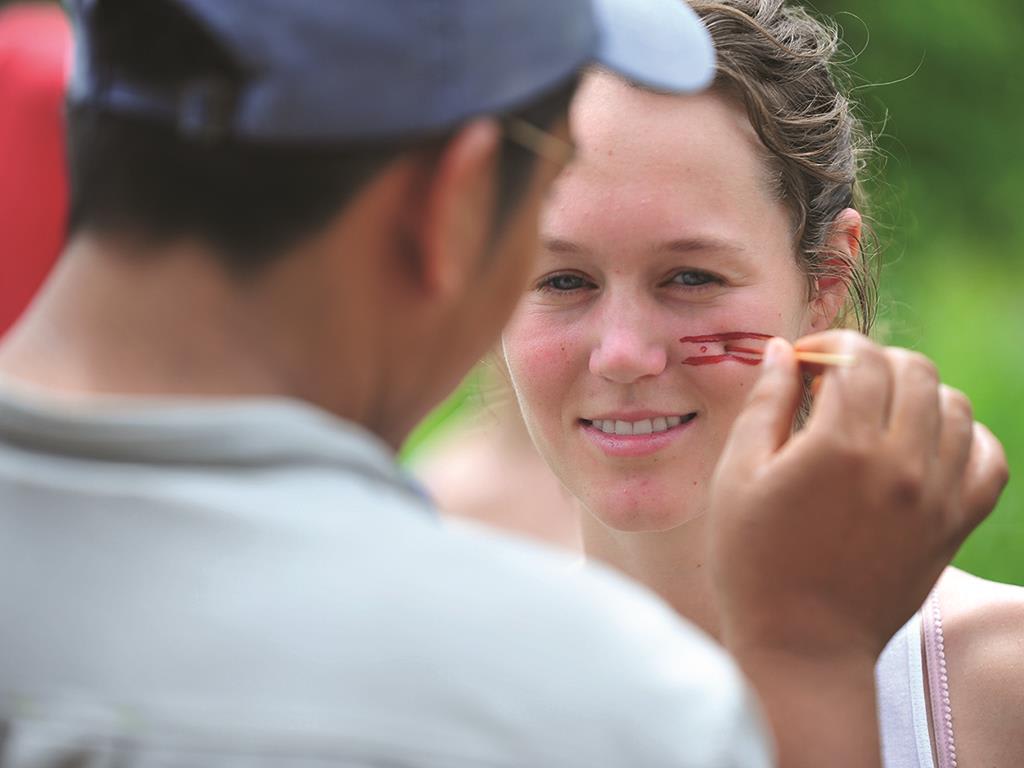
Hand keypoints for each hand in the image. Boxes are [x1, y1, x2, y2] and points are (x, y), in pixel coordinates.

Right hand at [707, 331, 1007, 767]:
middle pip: (912, 368)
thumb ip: (764, 405)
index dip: (830, 345)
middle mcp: (899, 463)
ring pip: (954, 403)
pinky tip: (925, 444)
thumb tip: (782, 350)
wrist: (802, 647)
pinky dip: (964, 436)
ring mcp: (936, 496)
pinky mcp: (955, 525)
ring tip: (879, 414)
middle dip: (873, 362)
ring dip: (916, 393)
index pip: (858, 356)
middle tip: (839, 386)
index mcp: (838, 446)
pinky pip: (987, 457)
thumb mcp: (736, 477)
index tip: (806, 364)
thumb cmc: (752, 561)